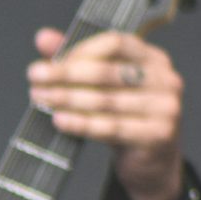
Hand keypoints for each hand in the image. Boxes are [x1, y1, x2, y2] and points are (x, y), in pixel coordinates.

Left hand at [27, 28, 185, 199]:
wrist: (151, 162)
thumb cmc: (125, 118)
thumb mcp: (104, 87)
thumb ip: (77, 59)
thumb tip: (43, 37)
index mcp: (154, 59)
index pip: (116, 43)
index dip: (81, 50)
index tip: (52, 61)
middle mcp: (165, 79)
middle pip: (109, 72)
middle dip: (66, 74)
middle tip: (35, 76)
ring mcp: (165, 108)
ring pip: (107, 101)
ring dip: (68, 99)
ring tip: (40, 98)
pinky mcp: (158, 135)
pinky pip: (111, 128)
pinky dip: (81, 124)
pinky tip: (58, 120)